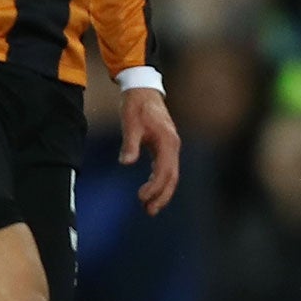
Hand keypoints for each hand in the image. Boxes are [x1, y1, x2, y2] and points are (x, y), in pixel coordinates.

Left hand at [119, 87, 181, 214]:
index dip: (154, 187)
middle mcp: (173, 146)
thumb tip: (126, 163)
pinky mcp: (165, 146)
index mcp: (167, 142)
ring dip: (162, 192)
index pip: (164, 171)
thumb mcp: (130, 123)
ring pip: (171, 175)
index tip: (141, 198)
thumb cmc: (136, 106)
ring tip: (149, 207)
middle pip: (172, 177)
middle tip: (149, 211)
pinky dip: (159, 182)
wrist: (144, 90)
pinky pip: (166, 168)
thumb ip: (130, 144)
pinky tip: (150, 190)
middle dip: (162, 196)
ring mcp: (171, 147)